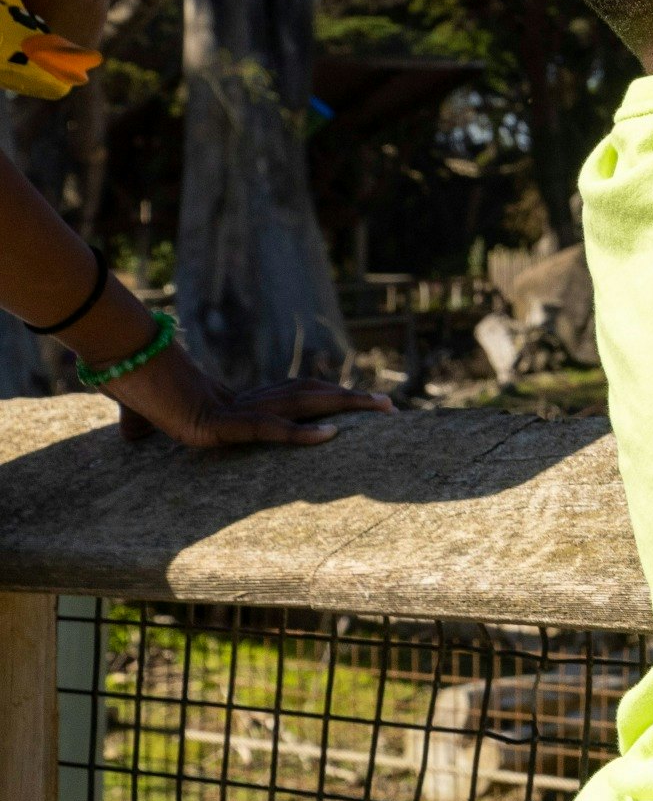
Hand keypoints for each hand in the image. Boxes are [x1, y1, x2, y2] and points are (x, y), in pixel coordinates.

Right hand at [105, 340, 388, 448]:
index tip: (357, 405)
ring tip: (381, 408)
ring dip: (343, 407)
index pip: (292, 396)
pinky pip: (266, 429)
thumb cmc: (129, 384)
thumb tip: (128, 436)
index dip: (325, 398)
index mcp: (233, 400)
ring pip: (300, 404)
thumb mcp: (143, 418)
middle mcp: (241, 400)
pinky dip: (298, 433)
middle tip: (391, 406)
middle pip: (308, 393)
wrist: (113, 363)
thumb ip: (143, 426)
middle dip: (350, 400)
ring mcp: (231, 411)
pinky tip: (331, 437)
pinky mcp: (215, 425)